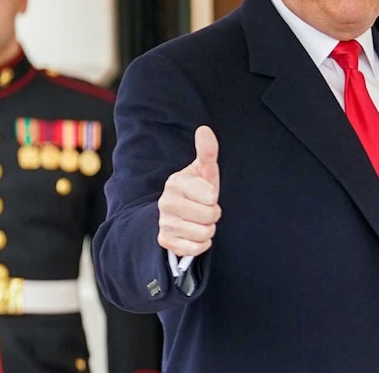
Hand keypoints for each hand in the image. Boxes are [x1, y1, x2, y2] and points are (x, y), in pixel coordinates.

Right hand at [157, 125, 220, 256]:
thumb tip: (204, 130)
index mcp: (175, 182)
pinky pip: (196, 248)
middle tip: (204, 209)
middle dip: (213, 215)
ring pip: (204, 233)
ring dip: (208, 230)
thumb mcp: (204, 171)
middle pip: (209, 216)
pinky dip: (201, 244)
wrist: (180, 214)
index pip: (210, 196)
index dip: (214, 197)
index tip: (206, 195)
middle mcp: (166, 202)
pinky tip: (194, 234)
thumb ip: (207, 152)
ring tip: (199, 221)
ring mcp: (164, 223)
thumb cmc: (197, 190)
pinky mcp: (165, 241)